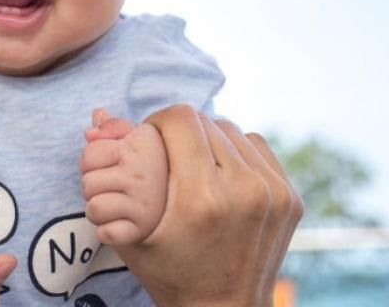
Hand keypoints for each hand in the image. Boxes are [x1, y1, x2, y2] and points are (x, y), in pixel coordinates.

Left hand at [80, 107, 168, 245]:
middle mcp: (144, 169)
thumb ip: (117, 127)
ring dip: (101, 211)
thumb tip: (96, 116)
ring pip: (94, 209)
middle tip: (117, 189)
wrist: (199, 207)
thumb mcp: (145, 141)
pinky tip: (123, 224)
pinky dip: (109, 232)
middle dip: (95, 188)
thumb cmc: (163, 171)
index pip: (90, 153)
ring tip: (119, 206)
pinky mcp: (144, 230)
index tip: (113, 165)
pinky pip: (106, 233)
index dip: (95, 161)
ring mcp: (145, 201)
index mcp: (143, 143)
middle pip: (87, 182)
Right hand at [116, 105, 303, 306]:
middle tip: (168, 154)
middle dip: (180, 133)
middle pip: (205, 122)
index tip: (149, 140)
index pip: (180, 119)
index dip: (158, 122)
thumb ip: (111, 171)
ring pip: (232, 130)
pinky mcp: (290, 196)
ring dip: (208, 140)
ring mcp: (272, 193)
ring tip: (195, 164)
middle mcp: (243, 190)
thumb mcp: (129, 230)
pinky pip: (256, 146)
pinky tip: (221, 171)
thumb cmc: (170, 274)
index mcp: (200, 199)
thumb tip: (98, 114)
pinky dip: (236, 151)